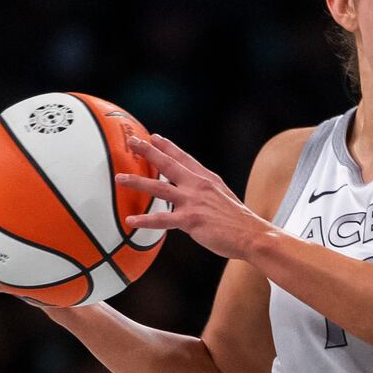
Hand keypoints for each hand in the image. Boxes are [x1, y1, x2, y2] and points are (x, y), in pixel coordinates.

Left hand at [116, 134, 269, 260]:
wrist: (252, 234)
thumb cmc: (239, 221)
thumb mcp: (223, 197)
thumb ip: (206, 192)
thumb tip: (192, 193)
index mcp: (207, 179)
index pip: (184, 158)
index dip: (167, 146)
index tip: (153, 137)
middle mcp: (198, 186)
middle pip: (168, 164)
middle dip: (148, 151)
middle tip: (131, 142)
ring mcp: (193, 202)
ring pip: (159, 188)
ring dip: (138, 182)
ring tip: (120, 178)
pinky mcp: (191, 220)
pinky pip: (162, 219)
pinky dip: (145, 220)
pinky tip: (131, 220)